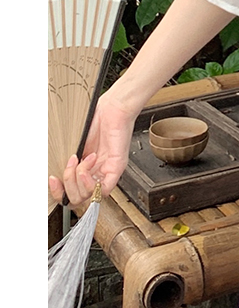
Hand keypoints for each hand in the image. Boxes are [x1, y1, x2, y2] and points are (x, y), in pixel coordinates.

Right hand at [48, 91, 137, 208]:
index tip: (52, 178)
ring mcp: (107, 172)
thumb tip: (55, 173)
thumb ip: (67, 162)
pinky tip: (87, 164)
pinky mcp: (117, 168)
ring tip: (80, 158)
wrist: (112, 108)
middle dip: (68, 183)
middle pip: (78, 198)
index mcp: (85, 171)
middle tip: (70, 163)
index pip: (71, 195)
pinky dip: (91, 181)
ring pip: (89, 196)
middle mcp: (96, 174)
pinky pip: (104, 189)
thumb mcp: (75, 145)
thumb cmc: (96, 121)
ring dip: (78, 178)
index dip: (58, 192)